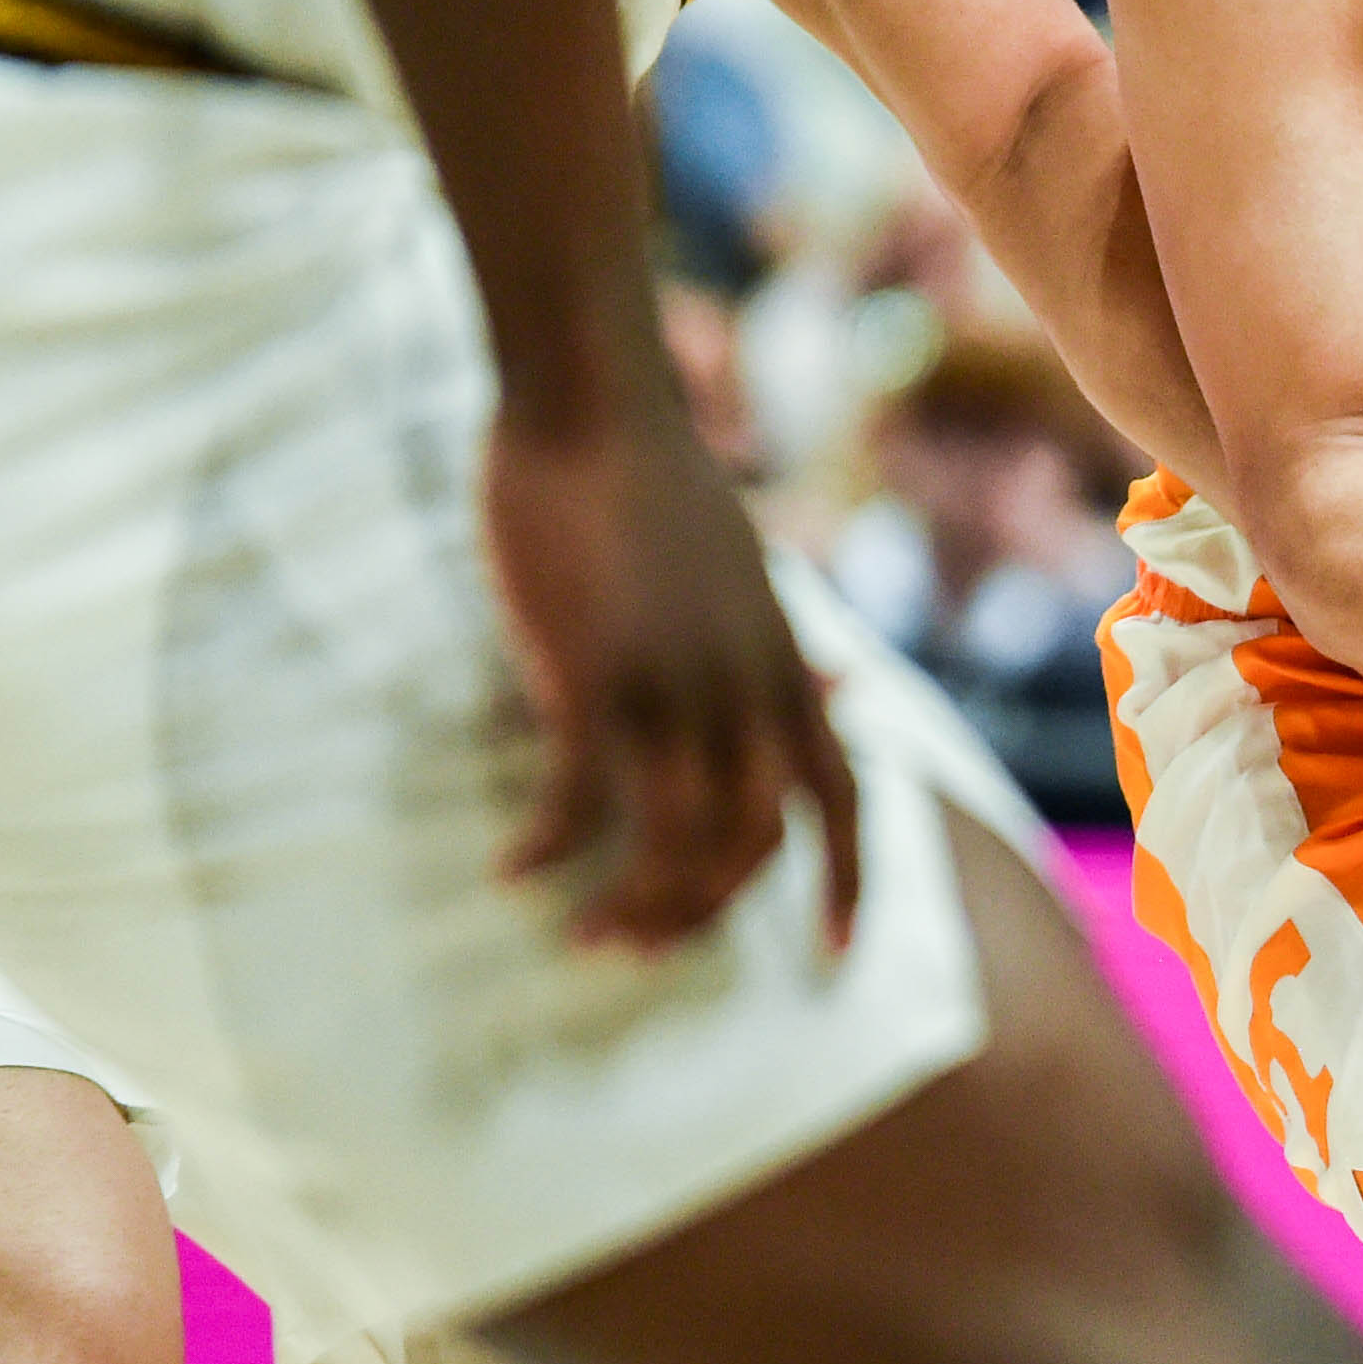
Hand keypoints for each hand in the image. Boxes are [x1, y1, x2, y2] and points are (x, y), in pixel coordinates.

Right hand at [482, 388, 858, 953]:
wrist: (596, 405)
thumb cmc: (659, 491)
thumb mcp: (750, 580)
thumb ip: (786, 651)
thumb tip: (841, 698)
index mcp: (788, 665)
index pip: (848, 799)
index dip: (850, 886)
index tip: (831, 958)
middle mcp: (748, 684)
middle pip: (755, 842)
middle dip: (704, 913)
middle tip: (639, 948)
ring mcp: (675, 680)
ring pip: (674, 838)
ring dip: (631, 902)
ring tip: (581, 932)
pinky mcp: (594, 670)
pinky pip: (579, 796)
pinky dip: (549, 847)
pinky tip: (512, 869)